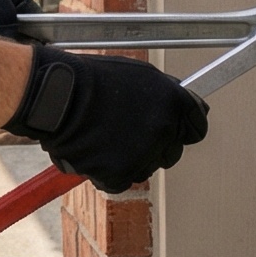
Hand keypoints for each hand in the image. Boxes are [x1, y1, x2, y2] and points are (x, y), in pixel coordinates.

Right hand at [3, 45, 208, 192]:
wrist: (59, 96)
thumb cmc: (93, 80)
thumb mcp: (140, 75)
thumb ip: (167, 95)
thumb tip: (186, 106)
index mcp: (173, 103)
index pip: (196, 128)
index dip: (182, 128)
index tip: (171, 128)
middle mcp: (164, 129)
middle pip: (172, 151)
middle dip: (155, 145)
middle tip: (127, 131)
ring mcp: (143, 154)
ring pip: (145, 167)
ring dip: (131, 159)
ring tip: (104, 136)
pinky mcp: (119, 173)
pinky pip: (120, 181)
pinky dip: (108, 172)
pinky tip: (95, 151)